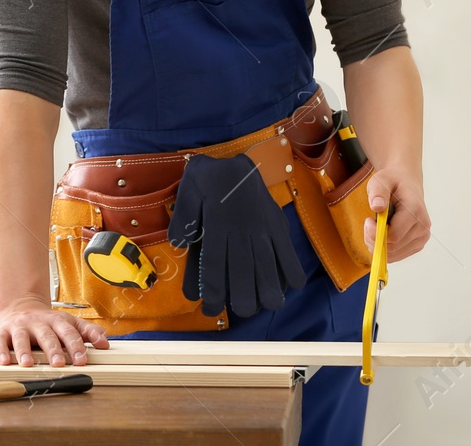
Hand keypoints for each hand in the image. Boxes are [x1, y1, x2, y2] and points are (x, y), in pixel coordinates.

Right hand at [0, 297, 109, 367]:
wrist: (19, 306)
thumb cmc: (46, 322)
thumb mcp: (68, 323)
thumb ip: (87, 331)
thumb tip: (105, 342)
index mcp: (56, 321)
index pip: (68, 332)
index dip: (75, 345)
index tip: (82, 359)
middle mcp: (37, 323)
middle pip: (46, 335)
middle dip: (53, 349)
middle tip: (59, 363)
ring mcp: (18, 326)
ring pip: (22, 337)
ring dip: (25, 351)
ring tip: (28, 363)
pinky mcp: (0, 331)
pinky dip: (1, 350)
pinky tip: (4, 361)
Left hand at [168, 154, 305, 317]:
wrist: (238, 159)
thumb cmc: (209, 177)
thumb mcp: (187, 191)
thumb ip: (183, 218)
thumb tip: (179, 244)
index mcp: (217, 225)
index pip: (214, 266)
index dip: (212, 291)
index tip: (210, 308)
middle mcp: (241, 230)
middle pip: (244, 272)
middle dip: (243, 298)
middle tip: (239, 311)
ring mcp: (262, 228)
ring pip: (268, 265)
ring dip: (268, 290)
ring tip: (266, 306)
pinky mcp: (277, 225)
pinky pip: (288, 250)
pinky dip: (292, 269)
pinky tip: (290, 286)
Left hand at [364, 164, 429, 262]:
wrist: (407, 184)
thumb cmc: (392, 182)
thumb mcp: (381, 180)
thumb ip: (378, 192)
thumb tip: (376, 206)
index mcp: (415, 210)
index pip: (394, 235)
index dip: (375, 233)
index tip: (368, 220)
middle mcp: (423, 227)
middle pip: (392, 247)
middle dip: (374, 239)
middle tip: (368, 224)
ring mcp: (422, 238)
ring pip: (393, 255)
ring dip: (378, 245)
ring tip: (375, 227)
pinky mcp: (418, 245)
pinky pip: (397, 256)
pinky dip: (384, 249)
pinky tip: (382, 234)